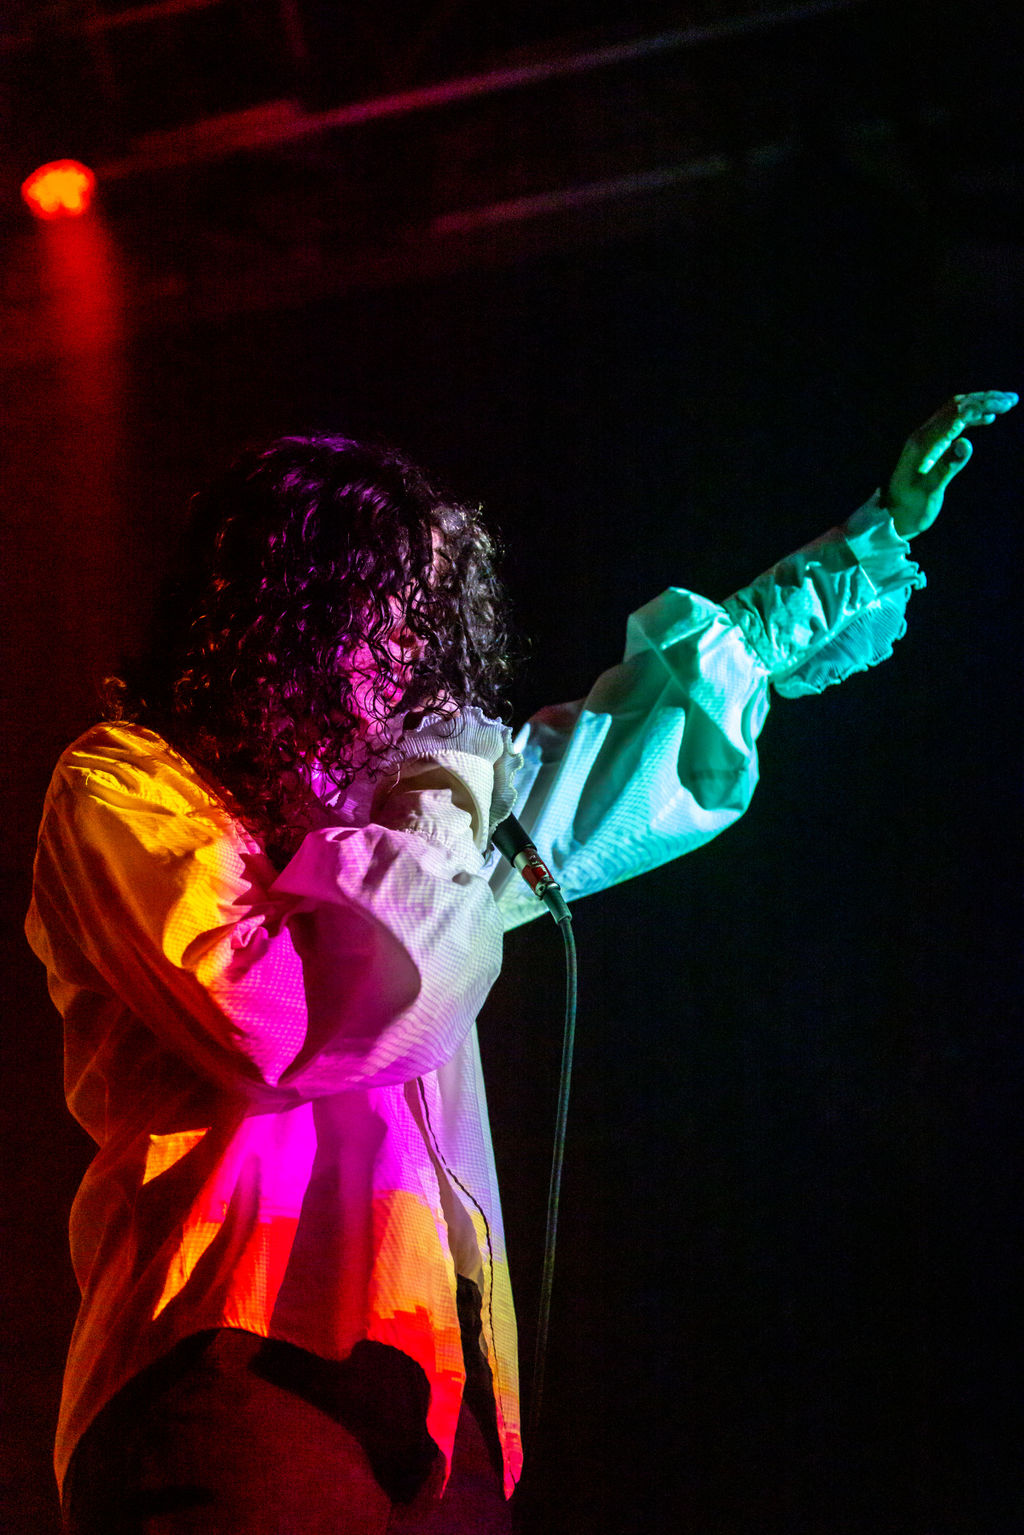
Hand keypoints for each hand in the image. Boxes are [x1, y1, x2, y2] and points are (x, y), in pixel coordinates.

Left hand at [882, 389, 1017, 537]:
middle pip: (956, 406)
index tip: (1003, 404)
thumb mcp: (930, 491)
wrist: (892, 518)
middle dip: (984, 399)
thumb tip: (966, 443)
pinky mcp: (930, 448)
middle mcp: (923, 436)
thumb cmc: (910, 509)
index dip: (980, 406)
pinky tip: (987, 419)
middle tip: (1011, 399)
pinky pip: (952, 424)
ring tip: (1006, 403)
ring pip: (955, 412)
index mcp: (923, 443)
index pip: (954, 414)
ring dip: (979, 405)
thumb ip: (947, 467)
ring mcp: (926, 441)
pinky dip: (972, 418)